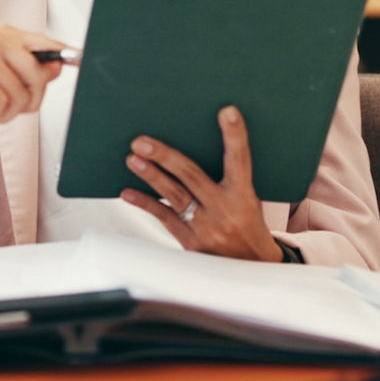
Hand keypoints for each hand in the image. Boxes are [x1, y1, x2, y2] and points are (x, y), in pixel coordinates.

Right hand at [0, 23, 65, 127]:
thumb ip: (29, 70)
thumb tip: (59, 66)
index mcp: (6, 34)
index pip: (48, 46)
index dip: (67, 57)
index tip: (82, 58)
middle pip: (40, 76)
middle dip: (28, 102)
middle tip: (5, 105)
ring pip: (20, 96)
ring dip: (4, 112)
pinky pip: (0, 104)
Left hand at [119, 105, 283, 261]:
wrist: (252, 269)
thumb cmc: (247, 225)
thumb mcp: (248, 200)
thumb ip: (228, 178)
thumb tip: (191, 150)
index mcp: (244, 196)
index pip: (240, 160)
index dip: (235, 136)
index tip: (227, 111)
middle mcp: (225, 211)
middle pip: (191, 176)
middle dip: (165, 156)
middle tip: (142, 141)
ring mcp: (207, 229)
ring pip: (174, 196)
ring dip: (150, 176)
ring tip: (132, 159)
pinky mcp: (191, 244)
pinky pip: (164, 218)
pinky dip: (145, 203)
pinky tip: (128, 192)